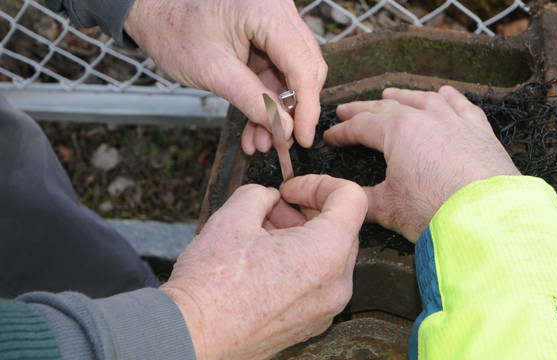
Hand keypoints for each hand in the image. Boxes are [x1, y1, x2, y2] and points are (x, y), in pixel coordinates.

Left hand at [124, 0, 326, 152]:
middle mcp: (279, 12)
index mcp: (267, 12)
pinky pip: (278, 72)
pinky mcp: (268, 35)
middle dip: (293, 111)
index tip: (302, 139)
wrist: (153, 11)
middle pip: (306, 69)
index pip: (303, 65)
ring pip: (293, 75)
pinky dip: (267, 99)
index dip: (307, 106)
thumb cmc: (174, 30)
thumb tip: (284, 130)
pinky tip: (256, 126)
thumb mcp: (213, 71)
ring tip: (260, 141)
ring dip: (278, 110)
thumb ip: (252, 100)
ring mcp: (275, 22)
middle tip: (280, 143)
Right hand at [161, 175, 366, 358]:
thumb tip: (270, 198)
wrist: (190, 337)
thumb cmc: (210, 285)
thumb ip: (261, 195)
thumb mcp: (233, 217)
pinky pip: (319, 282)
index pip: (351, 198)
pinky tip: (264, 262)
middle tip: (273, 208)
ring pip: (330, 256)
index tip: (290, 190)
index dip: (319, 183)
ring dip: (303, 236)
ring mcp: (326, 309)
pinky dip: (300, 264)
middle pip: (342, 228)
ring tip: (262, 234)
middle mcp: (336, 285)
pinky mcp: (311, 323)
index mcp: (326, 254)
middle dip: (308, 210)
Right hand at [324, 86, 519, 241]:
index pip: (362, 126)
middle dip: (364, 109)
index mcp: (398, 131)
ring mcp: (456, 121)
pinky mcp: (480, 131)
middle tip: (348, 111)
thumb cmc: (436, 212)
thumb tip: (347, 198)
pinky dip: (448, 97)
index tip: (331, 136)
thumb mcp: (388, 208)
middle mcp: (427, 118)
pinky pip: (461, 105)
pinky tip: (443, 94)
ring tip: (390, 95)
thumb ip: (363, 199)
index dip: (343, 132)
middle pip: (388, 107)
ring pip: (425, 99)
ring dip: (404, 96)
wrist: (488, 218)